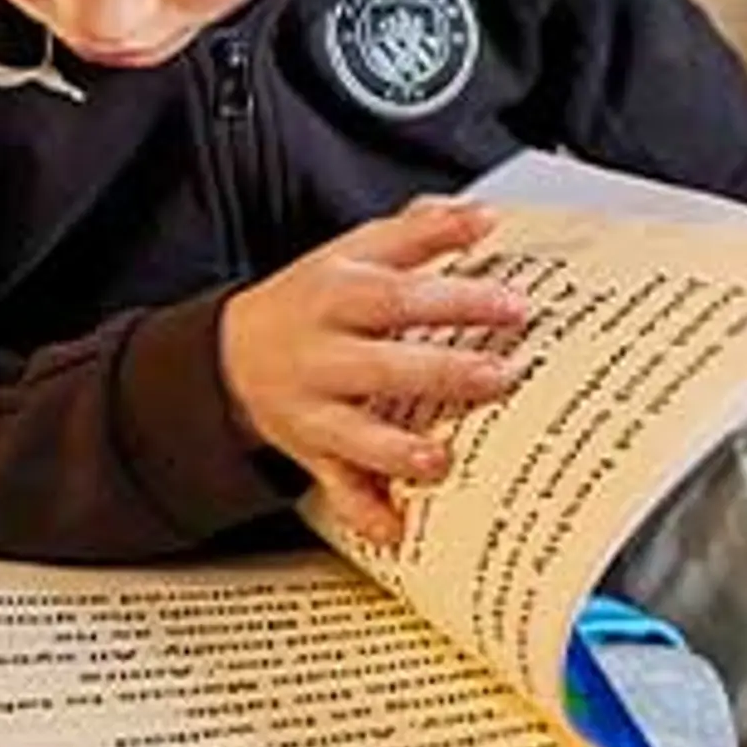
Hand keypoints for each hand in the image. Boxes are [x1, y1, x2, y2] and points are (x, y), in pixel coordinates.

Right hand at [219, 198, 536, 548]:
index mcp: (338, 297)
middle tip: (502, 376)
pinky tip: (396, 529)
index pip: (401, 296)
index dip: (458, 299)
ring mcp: (314, 410)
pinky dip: (365, 512)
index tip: (514, 305)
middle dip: (444, 374)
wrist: (231, 353)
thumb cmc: (314, 298)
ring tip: (441, 461)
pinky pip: (337, 489)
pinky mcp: (312, 453)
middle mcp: (322, 355)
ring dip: (398, 452)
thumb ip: (421, 232)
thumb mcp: (358, 251)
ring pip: (353, 435)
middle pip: (384, 365)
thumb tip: (484, 217)